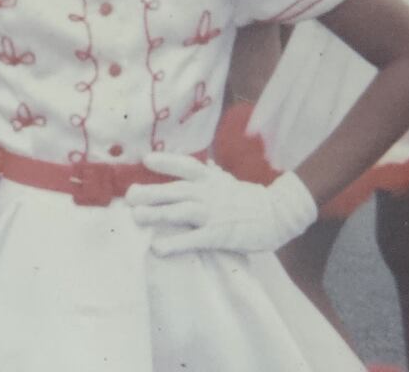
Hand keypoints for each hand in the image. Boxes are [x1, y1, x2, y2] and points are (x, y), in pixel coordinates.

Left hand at [126, 153, 315, 255]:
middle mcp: (208, 193)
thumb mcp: (231, 182)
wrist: (278, 215)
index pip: (186, 166)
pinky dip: (174, 243)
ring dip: (156, 214)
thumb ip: (214, 174)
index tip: (146, 160)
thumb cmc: (252, 200)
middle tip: (129, 195)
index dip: (166, 162)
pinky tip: (158, 248)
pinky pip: (193, 239)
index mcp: (211, 179)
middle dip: (150, 192)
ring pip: (179, 211)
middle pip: (175, 190)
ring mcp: (212, 213)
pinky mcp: (218, 234)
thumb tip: (206, 164)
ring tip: (136, 216)